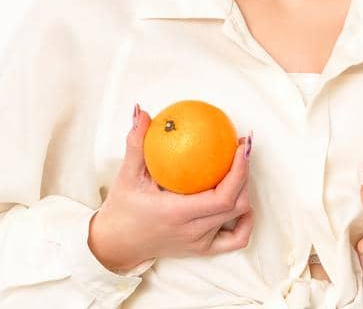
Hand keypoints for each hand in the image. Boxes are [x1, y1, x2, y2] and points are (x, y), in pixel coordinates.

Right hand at [87, 104, 254, 271]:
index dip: (240, 172)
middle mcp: (192, 231)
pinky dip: (245, 221)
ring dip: (244, 191)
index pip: (222, 197)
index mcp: (176, 213)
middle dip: (245, 174)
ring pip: (238, 218)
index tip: (241, 147)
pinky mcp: (202, 250)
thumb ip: (136, 144)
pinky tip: (243, 203)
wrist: (116, 245)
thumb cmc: (122, 209)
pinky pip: (235, 239)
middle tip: (242, 148)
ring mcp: (199, 243)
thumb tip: (143, 113)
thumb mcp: (127, 176)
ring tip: (240, 167)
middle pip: (236, 204)